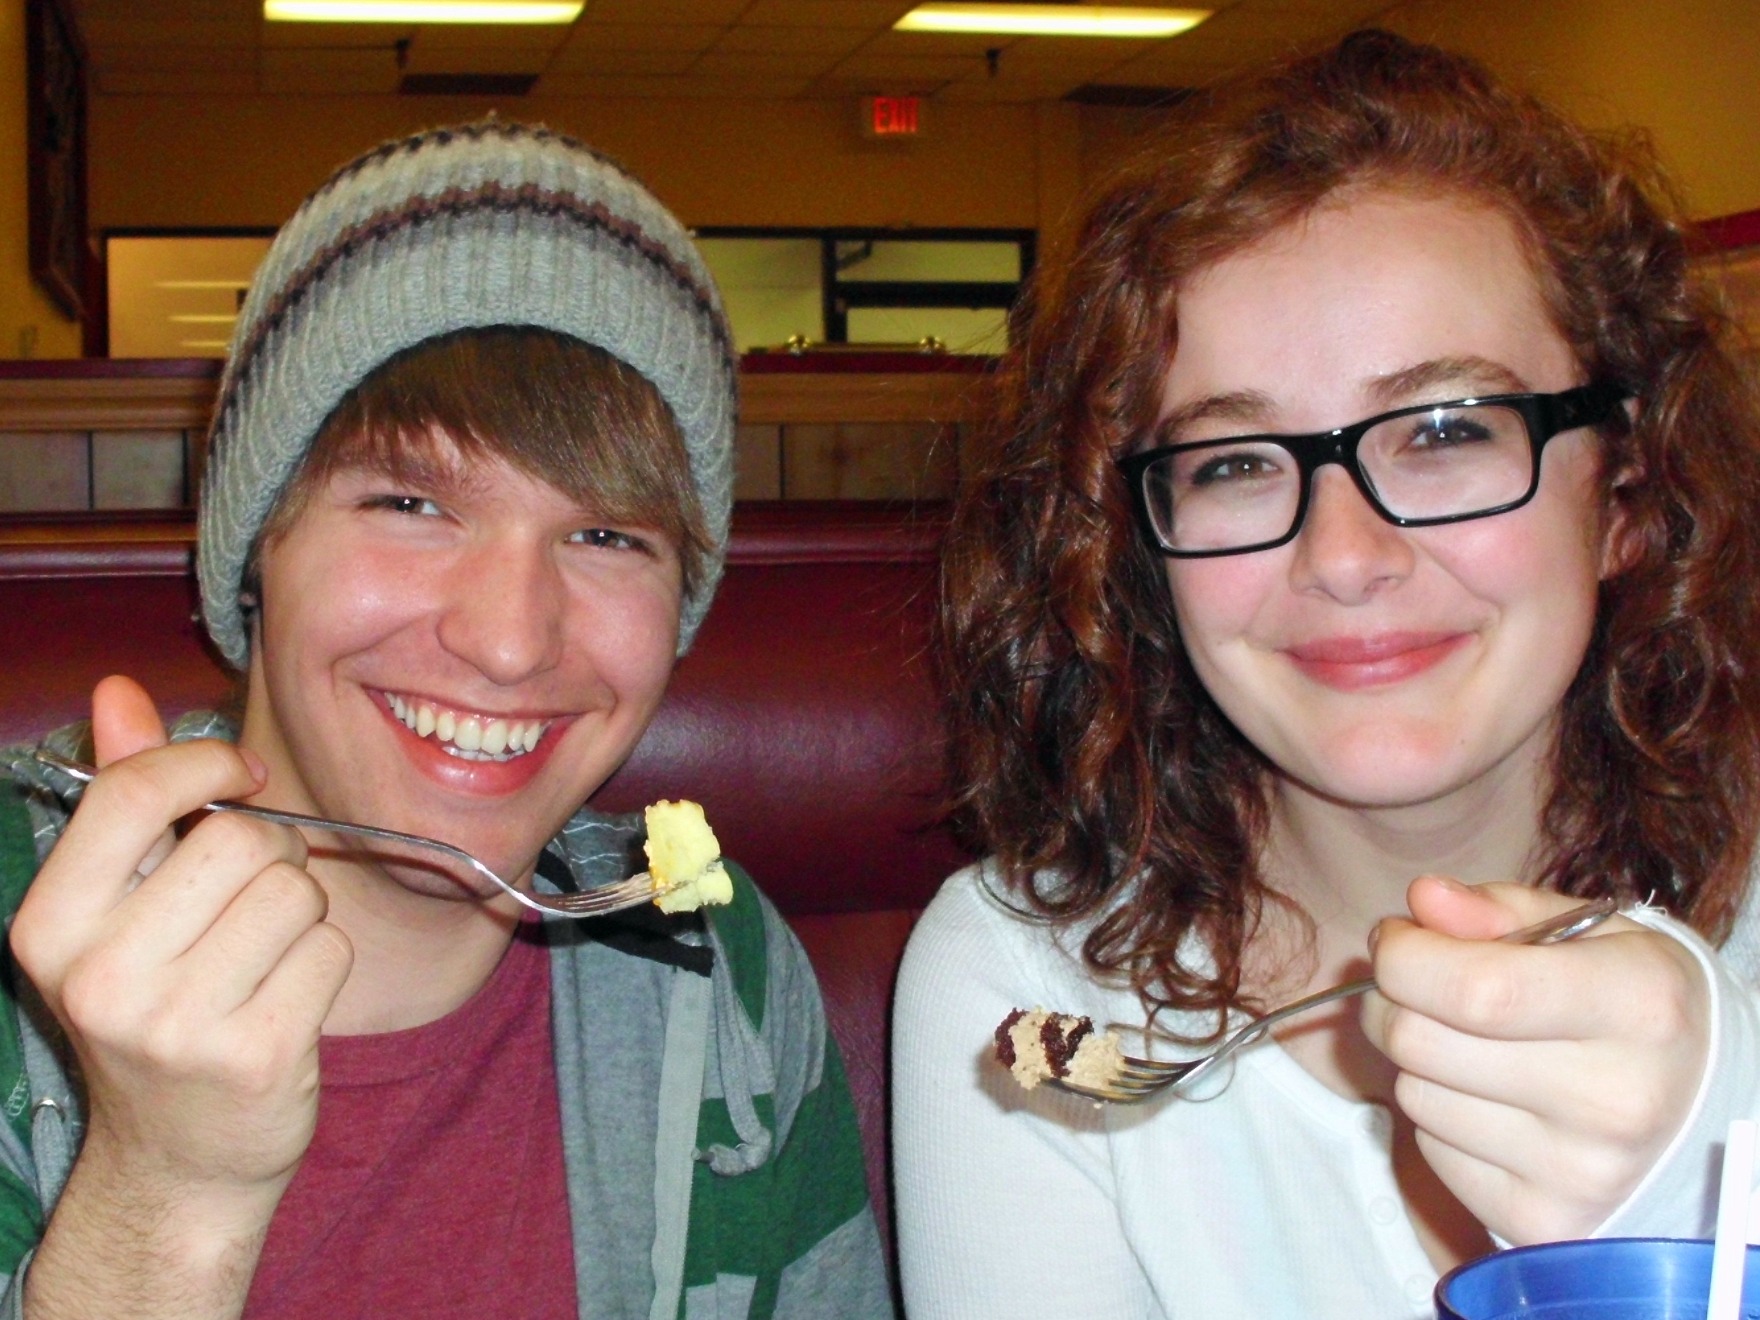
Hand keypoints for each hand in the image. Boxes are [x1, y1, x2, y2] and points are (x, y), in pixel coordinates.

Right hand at [10, 676, 352, 1284]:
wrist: (179, 1160)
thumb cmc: (159, 1008)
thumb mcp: (120, 909)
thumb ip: (125, 801)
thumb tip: (117, 688)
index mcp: (49, 928)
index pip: (131, 794)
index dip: (204, 764)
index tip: (239, 776)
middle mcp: (100, 978)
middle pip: (238, 840)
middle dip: (270, 853)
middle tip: (253, 900)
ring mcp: (177, 1025)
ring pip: (295, 892)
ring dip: (302, 911)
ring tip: (264, 958)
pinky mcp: (257, 1056)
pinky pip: (331, 950)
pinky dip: (324, 964)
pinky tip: (286, 1002)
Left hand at [1360, 875, 1707, 1243]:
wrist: (1704, 1114)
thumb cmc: (1636, 1006)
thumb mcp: (1595, 933)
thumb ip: (1504, 910)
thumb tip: (1422, 901)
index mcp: (1637, 1007)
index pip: (1474, 989)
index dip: (1405, 957)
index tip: (1398, 938)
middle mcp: (1614, 1099)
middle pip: (1421, 1042)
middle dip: (1392, 1000)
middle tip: (1416, 984)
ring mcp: (1580, 1173)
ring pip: (1414, 1096)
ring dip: (1418, 1061)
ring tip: (1471, 1046)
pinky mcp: (1542, 1223)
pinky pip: (1431, 1151)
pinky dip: (1440, 1118)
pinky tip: (1491, 1102)